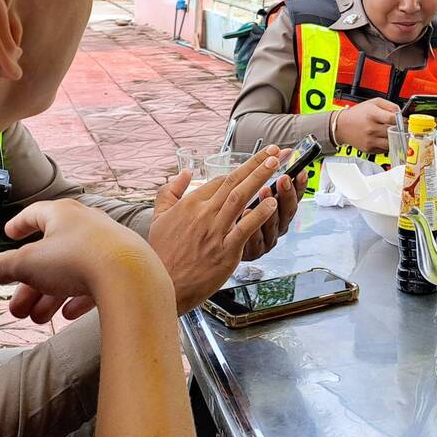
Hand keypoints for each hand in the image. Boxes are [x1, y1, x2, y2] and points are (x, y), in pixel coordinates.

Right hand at [0, 199, 166, 311]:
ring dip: (49, 296)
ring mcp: (106, 246)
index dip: (19, 224)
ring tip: (36, 318)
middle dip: (30, 282)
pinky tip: (67, 314)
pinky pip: (94, 282)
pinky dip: (77, 297)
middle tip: (16, 306)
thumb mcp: (29, 263)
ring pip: (71, 271)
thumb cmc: (76, 259)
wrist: (128, 276)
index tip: (9, 234)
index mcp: (63, 214)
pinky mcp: (121, 268)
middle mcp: (86, 225)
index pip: (36, 213)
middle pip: (50, 254)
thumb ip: (5, 266)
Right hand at [144, 147, 283, 310]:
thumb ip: (169, 192)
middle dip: (257, 163)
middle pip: (234, 180)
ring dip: (261, 177)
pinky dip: (260, 213)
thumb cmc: (160, 254)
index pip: (220, 180)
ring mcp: (215, 231)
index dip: (241, 170)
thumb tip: (185, 172)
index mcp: (190, 203)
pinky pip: (245, 228)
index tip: (256, 161)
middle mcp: (204, 213)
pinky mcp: (225, 251)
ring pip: (241, 196)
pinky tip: (272, 202)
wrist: (162, 285)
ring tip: (278, 163)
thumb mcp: (158, 218)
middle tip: (277, 150)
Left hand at [239, 163, 306, 260]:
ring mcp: (265, 241)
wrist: (217, 252)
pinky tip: (245, 214)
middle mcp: (276, 227)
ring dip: (269, 206)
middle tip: (284, 178)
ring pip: (272, 226)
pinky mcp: (251, 252)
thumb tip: (270, 155)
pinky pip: (253, 240)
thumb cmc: (236, 221)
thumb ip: (259, 182)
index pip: (294, 198)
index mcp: (278, 213)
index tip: (300, 172)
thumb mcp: (250, 199)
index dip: (299, 186)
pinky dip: (250, 226)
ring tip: (264, 190)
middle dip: (287, 193)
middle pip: (288, 212)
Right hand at [334, 97, 399, 153]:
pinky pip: (384, 149)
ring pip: (391, 143)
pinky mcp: (369, 148)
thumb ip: (389, 105)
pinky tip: (384, 138)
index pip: (393, 119)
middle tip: (402, 128)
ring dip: (395, 139)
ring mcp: (370, 140)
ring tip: (394, 134)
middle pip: (394, 132)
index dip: (402, 120)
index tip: (404, 121)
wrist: (342, 126)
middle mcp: (371, 128)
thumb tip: (400, 113)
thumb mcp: (374, 102)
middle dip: (401, 130)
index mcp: (373, 114)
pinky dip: (387, 145)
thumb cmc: (358, 114)